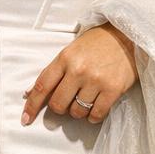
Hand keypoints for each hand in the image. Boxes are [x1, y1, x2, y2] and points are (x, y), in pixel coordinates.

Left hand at [21, 22, 137, 125]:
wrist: (128, 35)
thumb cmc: (97, 43)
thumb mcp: (71, 51)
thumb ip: (52, 72)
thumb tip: (29, 93)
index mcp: (64, 58)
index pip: (42, 86)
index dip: (32, 105)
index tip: (26, 119)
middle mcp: (78, 70)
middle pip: (58, 104)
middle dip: (60, 108)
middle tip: (67, 102)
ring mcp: (96, 80)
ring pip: (77, 111)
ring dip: (78, 111)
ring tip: (86, 99)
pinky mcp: (113, 90)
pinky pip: (96, 114)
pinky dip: (93, 116)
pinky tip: (95, 108)